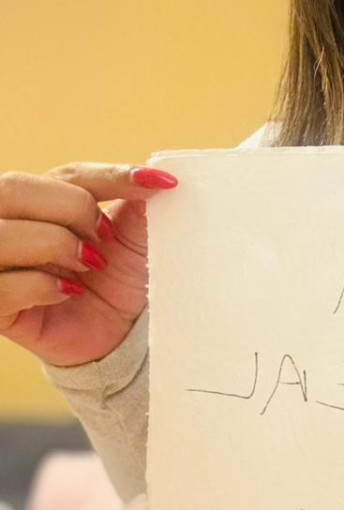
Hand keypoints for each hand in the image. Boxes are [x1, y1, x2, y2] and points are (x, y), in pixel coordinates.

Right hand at [0, 163, 177, 366]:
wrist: (115, 335)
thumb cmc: (116, 279)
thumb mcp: (133, 237)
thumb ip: (139, 203)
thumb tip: (159, 176)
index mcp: (39, 198)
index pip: (66, 174)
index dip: (112, 176)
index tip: (160, 184)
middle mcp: (5, 223)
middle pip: (13, 188)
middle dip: (71, 209)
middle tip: (104, 238)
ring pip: (0, 234)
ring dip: (54, 244)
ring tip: (89, 265)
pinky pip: (1, 285)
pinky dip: (40, 286)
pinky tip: (68, 293)